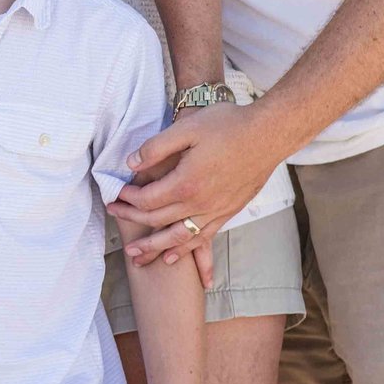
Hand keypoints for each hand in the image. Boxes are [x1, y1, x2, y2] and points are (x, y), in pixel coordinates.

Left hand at [116, 102, 286, 267]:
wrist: (269, 133)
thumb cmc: (228, 126)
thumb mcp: (186, 129)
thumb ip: (155, 148)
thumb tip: (131, 164)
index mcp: (186, 183)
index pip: (147, 200)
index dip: (127, 199)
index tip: (116, 195)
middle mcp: (200, 203)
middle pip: (158, 221)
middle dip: (133, 221)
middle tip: (115, 219)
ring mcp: (216, 210)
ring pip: (178, 237)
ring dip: (155, 248)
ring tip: (137, 258)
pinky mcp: (229, 211)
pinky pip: (203, 237)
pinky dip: (185, 249)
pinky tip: (173, 256)